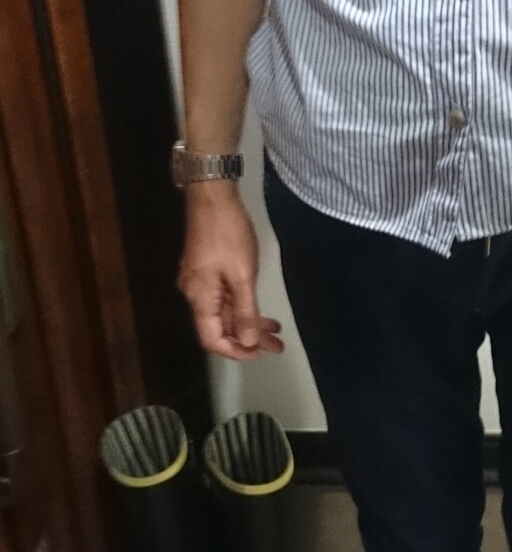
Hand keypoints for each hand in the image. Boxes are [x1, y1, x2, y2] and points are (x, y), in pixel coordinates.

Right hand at [178, 184, 284, 362]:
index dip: (235, 351)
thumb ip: (245, 311)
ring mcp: (200, 281)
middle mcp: (196, 294)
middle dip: (248, 338)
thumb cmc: (227, 234)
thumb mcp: (242, 276)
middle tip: (276, 345)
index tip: (259, 353)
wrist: (212, 197)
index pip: (212, 339)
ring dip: (248, 321)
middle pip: (220, 326)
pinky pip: (224, 296)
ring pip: (225, 311)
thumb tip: (247, 340)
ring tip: (275, 329)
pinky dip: (243, 304)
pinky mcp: (207, 269)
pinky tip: (259, 308)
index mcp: (200, 299)